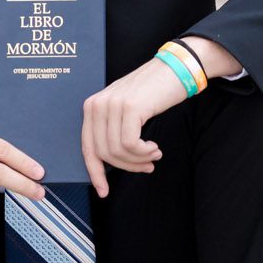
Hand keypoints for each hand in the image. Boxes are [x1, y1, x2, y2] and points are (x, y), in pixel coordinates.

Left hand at [80, 56, 192, 198]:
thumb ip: (112, 130)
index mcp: (92, 107)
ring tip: (154, 155)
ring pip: (117, 151)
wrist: (175, 70)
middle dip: (126, 167)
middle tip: (146, 167)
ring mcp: (112, 105)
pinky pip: (130, 145)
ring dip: (139, 160)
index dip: (95, 173)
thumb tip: (110, 164)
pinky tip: (154, 148)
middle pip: (103, 153)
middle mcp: (97, 105)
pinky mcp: (129, 107)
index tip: (104, 192)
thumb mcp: (124, 110)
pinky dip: (144, 152)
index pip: (87, 148)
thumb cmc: (153, 92)